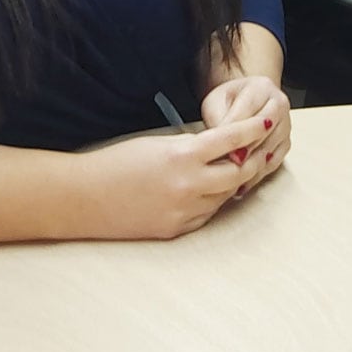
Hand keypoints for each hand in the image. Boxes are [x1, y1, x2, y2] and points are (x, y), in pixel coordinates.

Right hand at [84, 117, 268, 238]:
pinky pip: (206, 215)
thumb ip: (191, 146)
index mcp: (183, 155)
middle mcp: (188, 185)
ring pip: (225, 196)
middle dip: (250, 160)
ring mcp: (183, 211)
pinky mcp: (176, 230)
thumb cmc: (116, 163)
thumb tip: (220, 148)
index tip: (266, 121)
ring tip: (230, 169)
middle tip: (255, 150)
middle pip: (239, 173)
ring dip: (231, 183)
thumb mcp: (158, 143)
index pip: (232, 139)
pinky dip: (211, 202)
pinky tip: (204, 192)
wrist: (85, 198)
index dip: (253, 129)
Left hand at [200, 74, 290, 194]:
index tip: (219, 148)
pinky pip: (274, 162)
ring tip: (232, 178)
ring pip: (270, 148)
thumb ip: (218, 119)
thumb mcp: (216, 102)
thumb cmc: (229, 102)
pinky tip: (242, 183)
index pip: (248, 109)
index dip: (233, 130)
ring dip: (251, 165)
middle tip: (228, 164)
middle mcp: (279, 103)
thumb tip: (220, 144)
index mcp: (262, 87)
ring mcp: (286, 124)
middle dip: (245, 149)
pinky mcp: (286, 143)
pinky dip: (257, 174)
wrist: (244, 102)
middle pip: (265, 130)